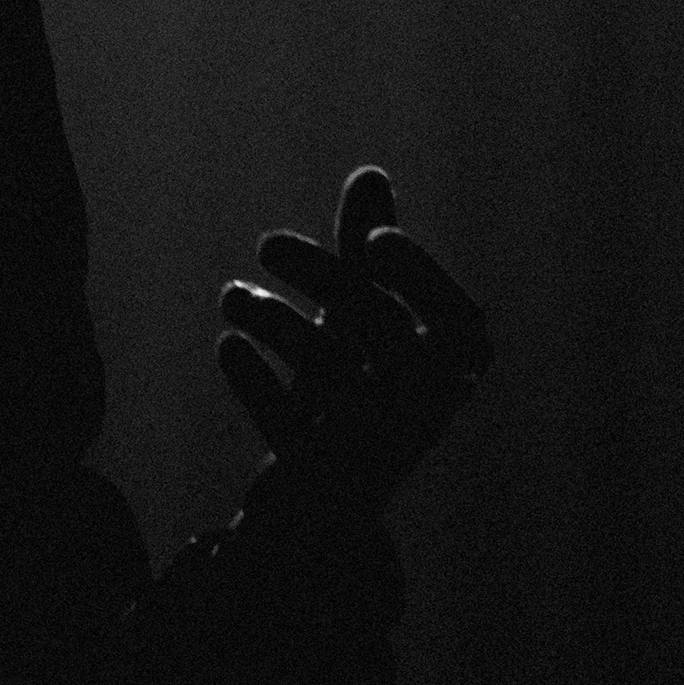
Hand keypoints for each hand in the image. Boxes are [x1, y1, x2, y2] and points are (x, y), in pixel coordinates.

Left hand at [216, 165, 488, 517]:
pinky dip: (258, 386)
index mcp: (454, 373)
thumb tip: (370, 174)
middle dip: (323, 276)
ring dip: (275, 322)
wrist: (322, 510)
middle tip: (266, 245)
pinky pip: (291, 430)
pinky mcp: (321, 482)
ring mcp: (376, 450)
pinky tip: (227, 348)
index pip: (456, 318)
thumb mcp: (360, 322)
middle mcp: (427, 412)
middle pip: (382, 330)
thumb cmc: (354, 394)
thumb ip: (365, 256)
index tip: (372, 240)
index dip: (419, 277)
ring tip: (229, 297)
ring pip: (332, 373)